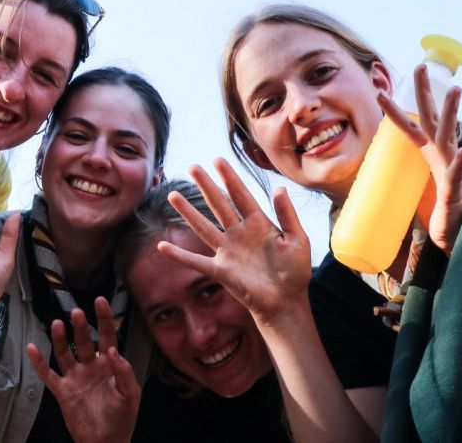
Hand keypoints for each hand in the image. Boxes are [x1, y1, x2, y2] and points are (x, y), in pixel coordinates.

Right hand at [26, 297, 139, 442]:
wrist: (105, 442)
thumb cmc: (122, 418)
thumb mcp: (130, 394)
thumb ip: (124, 372)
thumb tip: (113, 350)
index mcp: (110, 365)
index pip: (107, 336)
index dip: (104, 319)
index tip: (99, 301)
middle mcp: (91, 367)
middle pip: (84, 341)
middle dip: (81, 326)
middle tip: (76, 312)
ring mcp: (75, 377)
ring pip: (65, 353)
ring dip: (61, 338)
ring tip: (58, 324)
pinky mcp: (62, 391)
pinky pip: (47, 374)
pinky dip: (39, 362)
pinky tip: (32, 348)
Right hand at [158, 159, 312, 322]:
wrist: (287, 302)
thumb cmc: (295, 271)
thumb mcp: (298, 239)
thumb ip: (287, 215)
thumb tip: (279, 188)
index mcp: (259, 224)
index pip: (241, 195)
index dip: (229, 178)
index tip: (218, 160)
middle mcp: (239, 234)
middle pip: (219, 205)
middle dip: (206, 186)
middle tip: (193, 166)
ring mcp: (228, 251)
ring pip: (203, 227)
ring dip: (188, 212)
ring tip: (173, 195)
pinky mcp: (221, 271)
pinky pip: (196, 261)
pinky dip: (179, 255)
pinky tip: (162, 247)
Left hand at [378, 64, 461, 254]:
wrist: (455, 226)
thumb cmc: (437, 199)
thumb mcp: (418, 176)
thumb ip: (407, 162)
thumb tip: (383, 158)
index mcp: (426, 150)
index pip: (408, 125)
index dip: (394, 109)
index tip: (379, 90)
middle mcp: (439, 152)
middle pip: (429, 116)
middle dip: (425, 91)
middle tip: (420, 66)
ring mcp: (449, 165)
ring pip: (449, 134)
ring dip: (451, 112)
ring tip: (456, 89)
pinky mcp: (456, 186)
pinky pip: (459, 172)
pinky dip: (461, 162)